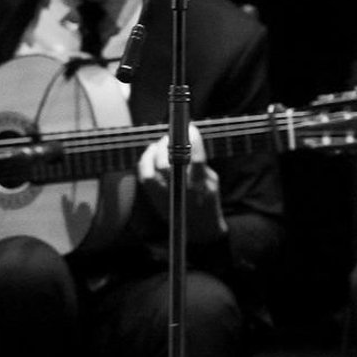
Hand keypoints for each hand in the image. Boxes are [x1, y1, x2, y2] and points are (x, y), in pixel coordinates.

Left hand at [136, 125, 227, 241]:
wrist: (200, 230)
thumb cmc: (207, 200)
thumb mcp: (212, 180)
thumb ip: (199, 162)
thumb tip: (185, 139)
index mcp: (201, 186)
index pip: (196, 158)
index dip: (193, 139)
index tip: (191, 126)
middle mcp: (182, 192)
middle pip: (168, 163)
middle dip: (168, 144)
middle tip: (172, 135)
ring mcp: (167, 196)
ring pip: (153, 169)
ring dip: (156, 151)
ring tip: (161, 143)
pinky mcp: (155, 199)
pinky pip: (144, 176)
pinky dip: (145, 161)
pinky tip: (151, 153)